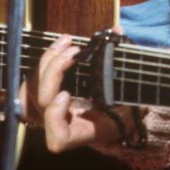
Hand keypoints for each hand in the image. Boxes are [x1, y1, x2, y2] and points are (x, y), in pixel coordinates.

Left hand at [22, 35, 122, 152]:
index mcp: (87, 130)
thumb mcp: (137, 95)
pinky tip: (60, 45)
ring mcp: (54, 109)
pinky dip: (44, 61)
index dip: (54, 118)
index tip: (66, 94)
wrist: (125, 109)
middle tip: (75, 51)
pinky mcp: (50, 94)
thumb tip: (116, 31)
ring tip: (66, 42)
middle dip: (54, 72)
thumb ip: (125, 69)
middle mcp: (66, 122)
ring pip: (32, 90)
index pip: (59, 138)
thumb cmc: (131, 105)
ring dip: (47, 62)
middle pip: (42, 103)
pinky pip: (33, 82)